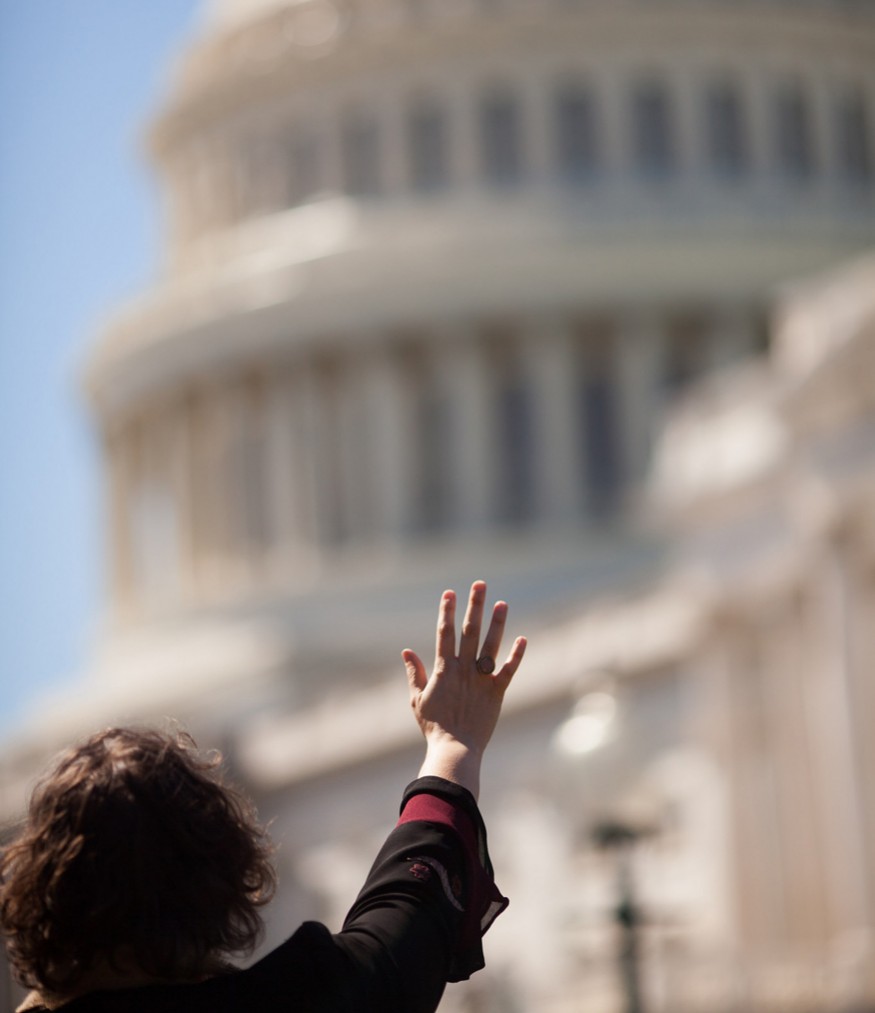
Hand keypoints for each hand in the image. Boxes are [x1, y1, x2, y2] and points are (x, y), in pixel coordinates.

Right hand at [402, 581, 525, 797]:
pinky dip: (516, 656)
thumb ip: (415, 673)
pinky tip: (523, 639)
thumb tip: (406, 651)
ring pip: (491, 645)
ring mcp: (481, 679)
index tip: (449, 592)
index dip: (447, 611)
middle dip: (474, 606)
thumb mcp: (417, 699)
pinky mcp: (496, 692)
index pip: (445, 633)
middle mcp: (463, 669)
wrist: (455, 750)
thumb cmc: (434, 727)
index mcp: (444, 669)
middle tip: (480, 584)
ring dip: (497, 623)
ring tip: (502, 603)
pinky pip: (508, 671)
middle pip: (470, 631)